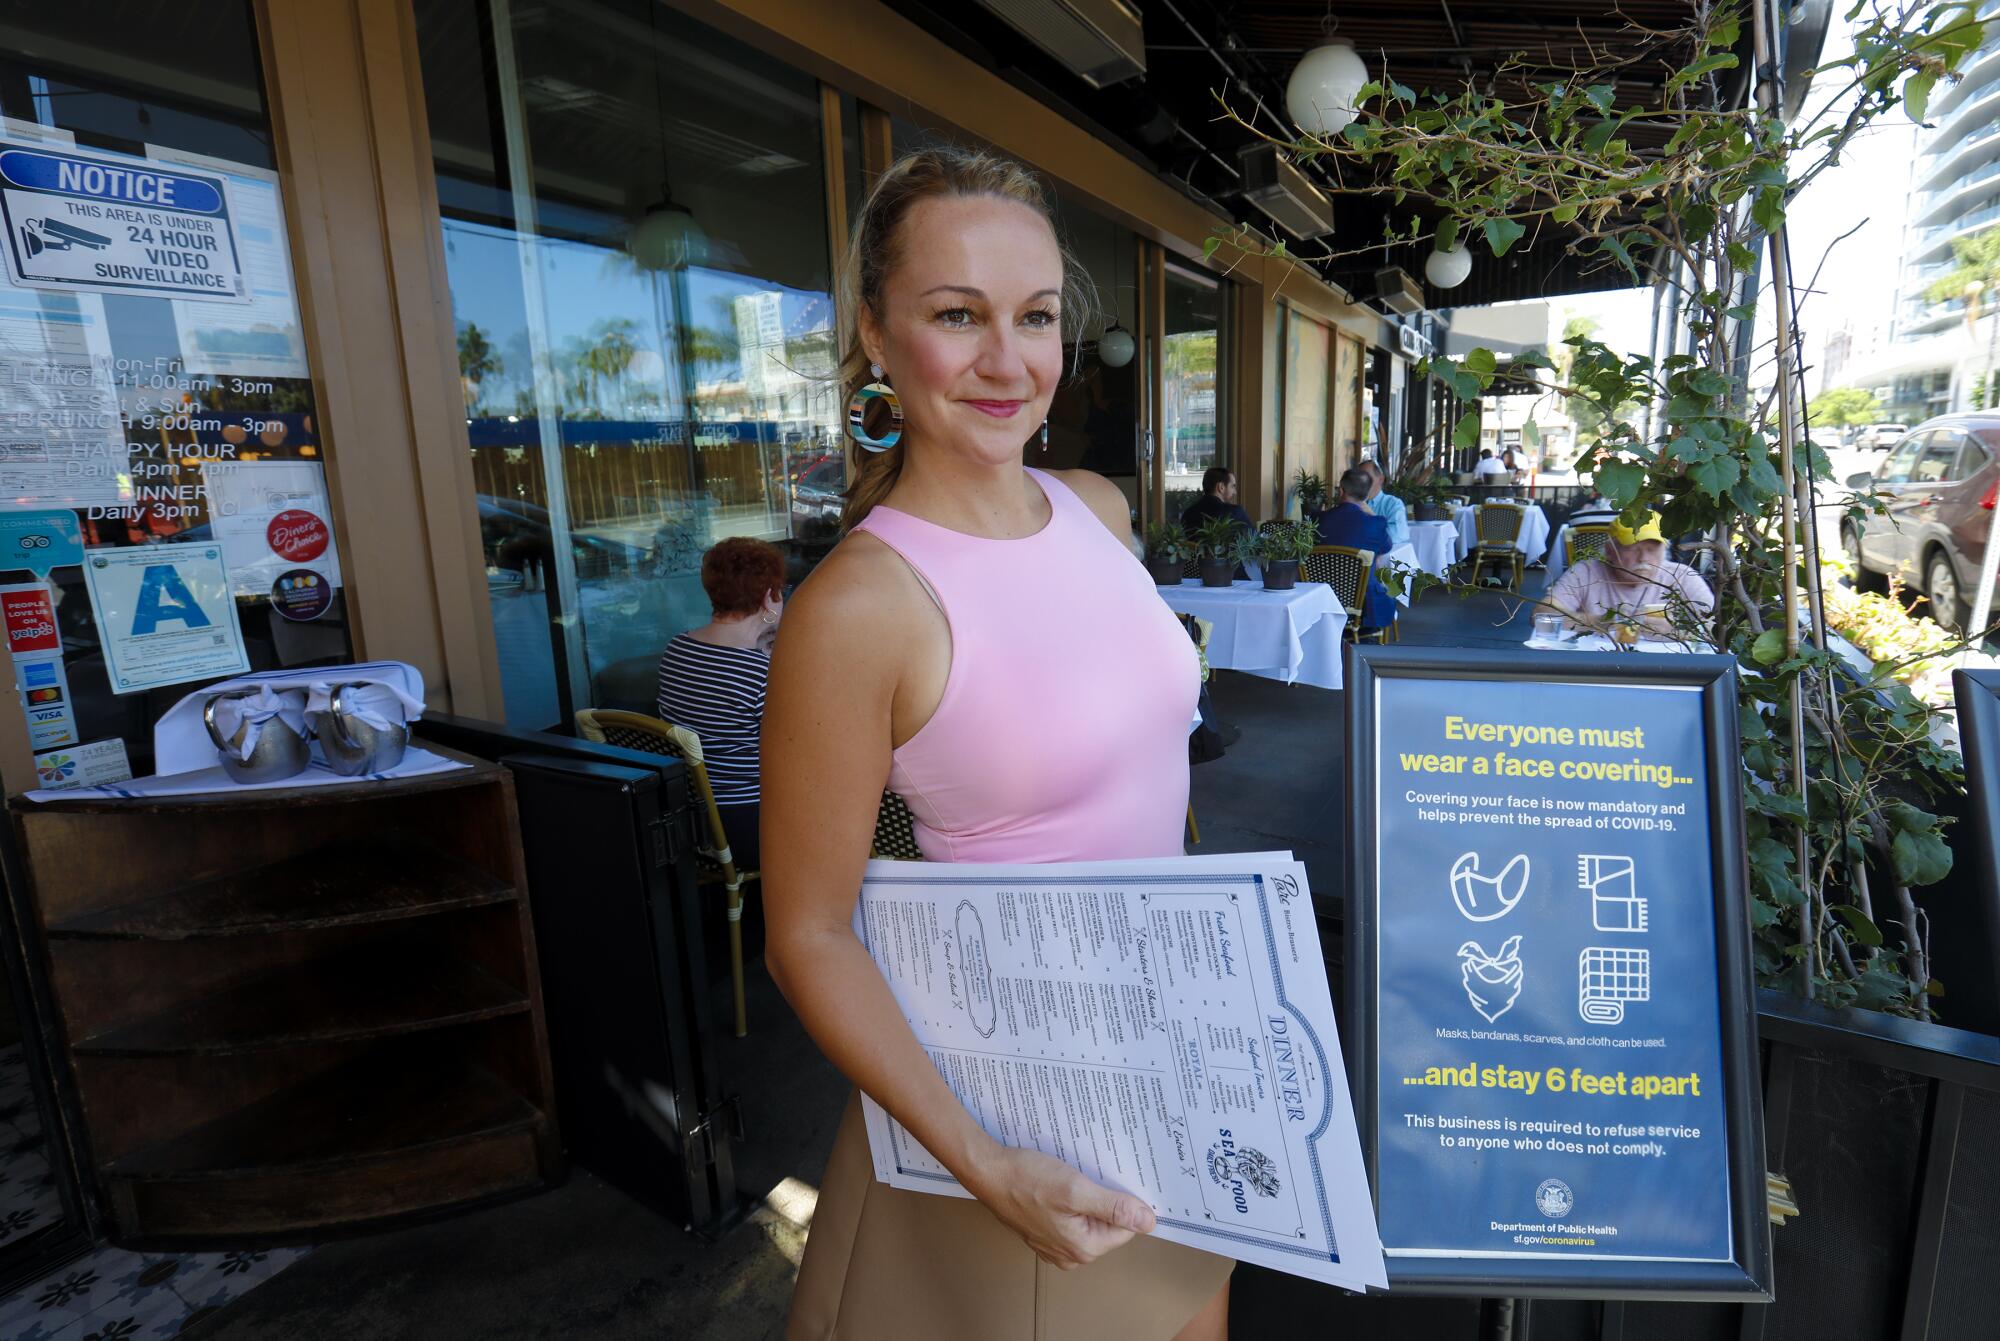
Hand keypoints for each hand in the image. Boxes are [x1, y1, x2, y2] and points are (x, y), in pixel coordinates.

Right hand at [967, 1144, 1156, 1268]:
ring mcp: (1055, 1246)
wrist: (988, 1172)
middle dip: (1103, 1199)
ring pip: (1090, 1220)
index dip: (1122, 1201)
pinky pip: (1072, 1218)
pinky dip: (1072, 1201)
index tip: (1110, 1179)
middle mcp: (1071, 1255)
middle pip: (1108, 1225)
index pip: (1126, 1228)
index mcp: (1083, 1249)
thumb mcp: (1076, 1189)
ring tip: (1072, 1178)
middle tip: (1087, 1176)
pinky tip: (1059, 1183)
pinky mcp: (1045, 1233)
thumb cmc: (1026, 1179)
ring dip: (1087, 1198)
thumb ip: (1114, 1207)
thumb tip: (1149, 1222)